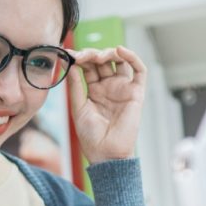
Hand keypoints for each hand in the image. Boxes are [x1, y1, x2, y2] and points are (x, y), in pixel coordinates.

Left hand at [68, 46, 146, 163]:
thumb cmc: (91, 136)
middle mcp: (109, 87)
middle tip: (80, 56)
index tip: (67, 54)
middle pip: (103, 61)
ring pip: (120, 61)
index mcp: (95, 90)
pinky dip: (132, 57)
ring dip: (108, 53)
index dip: (79, 58)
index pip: (88, 67)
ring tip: (97, 57)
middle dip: (91, 54)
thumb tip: (69, 65)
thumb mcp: (78, 108)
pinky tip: (119, 51)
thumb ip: (76, 86)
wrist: (106, 153)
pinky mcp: (136, 92)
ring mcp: (123, 88)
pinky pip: (139, 70)